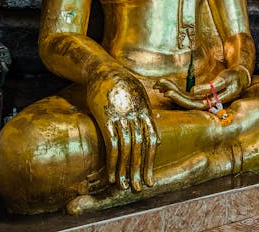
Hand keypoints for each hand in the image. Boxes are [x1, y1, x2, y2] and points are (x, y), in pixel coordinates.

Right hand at [86, 68, 158, 192]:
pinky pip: (112, 144)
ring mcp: (122, 117)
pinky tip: (111, 175)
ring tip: (124, 187)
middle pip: (141, 148)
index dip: (151, 161)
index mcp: (146, 112)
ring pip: (127, 149)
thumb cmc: (122, 85)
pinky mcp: (107, 118)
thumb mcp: (140, 97)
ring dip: (126, 170)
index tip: (150, 178)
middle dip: (140, 170)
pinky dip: (113, 161)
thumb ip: (147, 115)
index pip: (152, 141)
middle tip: (140, 188)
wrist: (103, 71)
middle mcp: (137, 116)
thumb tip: (155, 131)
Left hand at [155, 66, 249, 109]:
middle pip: (185, 101)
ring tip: (159, 84)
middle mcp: (206, 104)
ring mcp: (203, 99)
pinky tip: (167, 85)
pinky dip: (176, 89)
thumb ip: (210, 87)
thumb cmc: (235, 77)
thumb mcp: (224, 80)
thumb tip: (193, 91)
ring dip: (172, 91)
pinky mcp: (201, 95)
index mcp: (212, 103)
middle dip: (172, 93)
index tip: (168, 93)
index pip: (192, 104)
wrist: (242, 77)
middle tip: (159, 85)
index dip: (179, 99)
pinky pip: (186, 94)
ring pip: (184, 97)